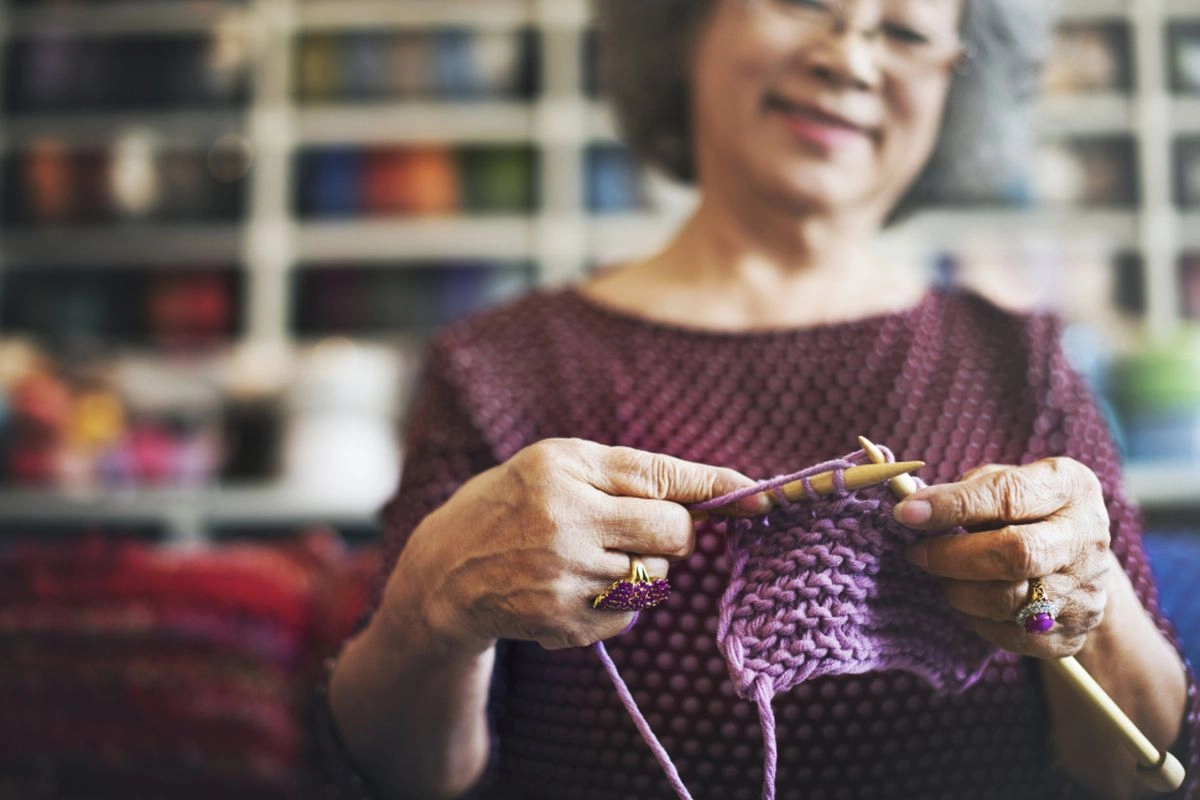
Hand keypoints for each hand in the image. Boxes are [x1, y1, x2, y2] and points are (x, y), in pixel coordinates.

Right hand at [388, 438, 763, 652]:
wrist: (444, 573)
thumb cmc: (510, 504)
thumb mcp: (556, 464)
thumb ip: (628, 473)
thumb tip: (709, 495)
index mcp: (563, 471)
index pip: (660, 478)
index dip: (716, 488)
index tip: (760, 496)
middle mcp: (564, 523)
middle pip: (674, 534)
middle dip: (677, 532)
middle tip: (643, 528)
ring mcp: (564, 578)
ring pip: (656, 576)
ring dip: (641, 566)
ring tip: (590, 556)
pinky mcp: (564, 623)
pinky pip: (630, 614)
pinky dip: (618, 601)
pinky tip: (575, 586)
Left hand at [893, 457, 1111, 657]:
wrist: (1078, 561)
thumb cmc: (1025, 511)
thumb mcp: (1007, 480)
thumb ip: (967, 490)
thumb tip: (914, 506)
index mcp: (1070, 488)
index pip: (1008, 496)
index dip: (953, 506)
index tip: (906, 513)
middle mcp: (1085, 539)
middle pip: (1017, 554)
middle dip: (952, 556)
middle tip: (916, 553)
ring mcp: (1084, 591)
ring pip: (1009, 601)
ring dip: (959, 590)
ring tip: (943, 574)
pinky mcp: (1071, 634)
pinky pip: (1010, 636)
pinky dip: (977, 618)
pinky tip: (969, 597)